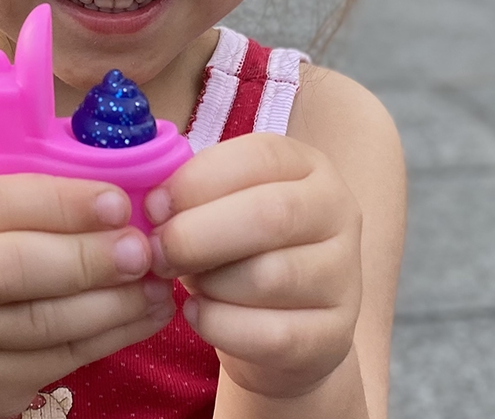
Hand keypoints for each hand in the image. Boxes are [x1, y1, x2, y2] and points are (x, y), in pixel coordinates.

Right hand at [0, 173, 175, 418]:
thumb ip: (36, 195)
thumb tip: (121, 185)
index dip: (59, 203)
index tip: (117, 203)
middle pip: (11, 268)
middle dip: (86, 257)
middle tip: (141, 250)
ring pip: (40, 323)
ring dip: (111, 303)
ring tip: (156, 282)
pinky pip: (58, 360)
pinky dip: (112, 335)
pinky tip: (147, 313)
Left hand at [145, 133, 362, 399]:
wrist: (280, 322)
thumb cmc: (236, 246)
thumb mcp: (220, 203)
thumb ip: (191, 191)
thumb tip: (149, 202)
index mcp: (307, 166)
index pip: (257, 158)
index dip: (197, 181)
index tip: (153, 206)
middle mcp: (337, 213)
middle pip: (269, 216)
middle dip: (197, 234)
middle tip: (154, 251)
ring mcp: (344, 276)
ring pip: (270, 277)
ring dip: (209, 282)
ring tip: (187, 282)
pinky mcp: (335, 336)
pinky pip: (273, 335)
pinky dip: (220, 326)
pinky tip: (198, 314)